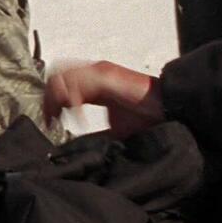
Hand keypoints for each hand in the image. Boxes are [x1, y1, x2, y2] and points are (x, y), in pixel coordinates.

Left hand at [44, 60, 164, 138]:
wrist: (172, 112)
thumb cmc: (148, 120)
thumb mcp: (114, 131)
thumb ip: (93, 136)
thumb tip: (72, 150)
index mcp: (95, 83)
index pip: (61, 82)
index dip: (50, 101)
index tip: (50, 122)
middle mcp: (95, 73)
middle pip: (57, 74)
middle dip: (49, 98)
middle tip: (51, 120)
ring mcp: (100, 72)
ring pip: (62, 76)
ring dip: (57, 99)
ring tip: (62, 119)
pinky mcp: (107, 76)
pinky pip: (77, 85)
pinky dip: (73, 103)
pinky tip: (80, 121)